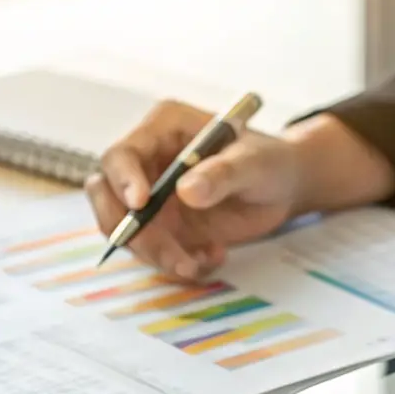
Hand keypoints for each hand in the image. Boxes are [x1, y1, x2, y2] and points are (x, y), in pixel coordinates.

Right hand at [86, 101, 394, 278]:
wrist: (285, 186)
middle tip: (169, 253)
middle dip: (132, 230)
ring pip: (130, 233)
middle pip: (109, 197)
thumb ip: (223, 173)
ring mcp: (153, 198)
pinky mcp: (165, 228)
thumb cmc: (270, 160)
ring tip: (203, 261)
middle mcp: (148, 164)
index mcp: (162, 130)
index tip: (141, 204)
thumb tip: (186, 191)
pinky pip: (155, 252)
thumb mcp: (255, 163)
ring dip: (160, 255)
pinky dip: (179, 263)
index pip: (122, 155)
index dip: (123, 180)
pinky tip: (214, 256)